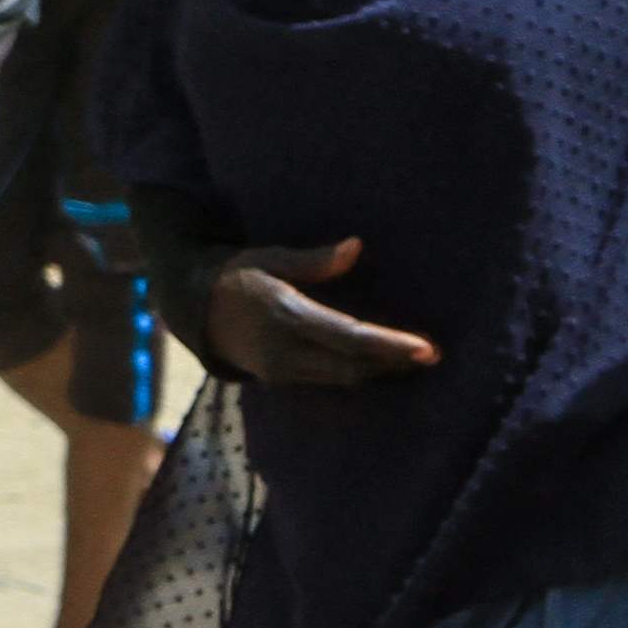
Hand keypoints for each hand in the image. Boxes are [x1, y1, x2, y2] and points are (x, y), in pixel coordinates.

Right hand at [203, 239, 440, 387]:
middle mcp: (284, 351)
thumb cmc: (237, 275)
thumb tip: (356, 247)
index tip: (426, 348)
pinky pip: (328, 379)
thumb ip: (314, 260)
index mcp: (285, 316)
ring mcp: (281, 371)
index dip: (390, 345)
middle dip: (393, 363)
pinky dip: (357, 371)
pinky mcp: (280, 380)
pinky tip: (378, 362)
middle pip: (352, 366)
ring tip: (412, 358)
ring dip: (378, 370)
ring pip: (342, 378)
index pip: (348, 337)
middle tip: (432, 353)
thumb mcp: (269, 257)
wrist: (195, 310)